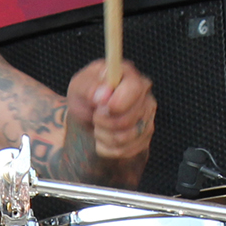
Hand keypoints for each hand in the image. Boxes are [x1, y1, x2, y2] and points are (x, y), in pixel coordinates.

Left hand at [66, 59, 155, 187]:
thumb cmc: (84, 96)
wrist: (87, 115)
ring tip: (97, 127)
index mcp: (129, 75)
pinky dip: (107, 148)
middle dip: (103, 122)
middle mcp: (144, 94)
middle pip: (129, 118)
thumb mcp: (78, 86)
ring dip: (103, 136)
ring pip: (127, 137)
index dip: (116, 102)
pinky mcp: (144, 135)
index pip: (134, 88)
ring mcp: (147, 115)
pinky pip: (126, 150)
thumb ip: (88, 87)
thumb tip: (102, 94)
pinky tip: (103, 138)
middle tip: (95, 116)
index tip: (98, 107)